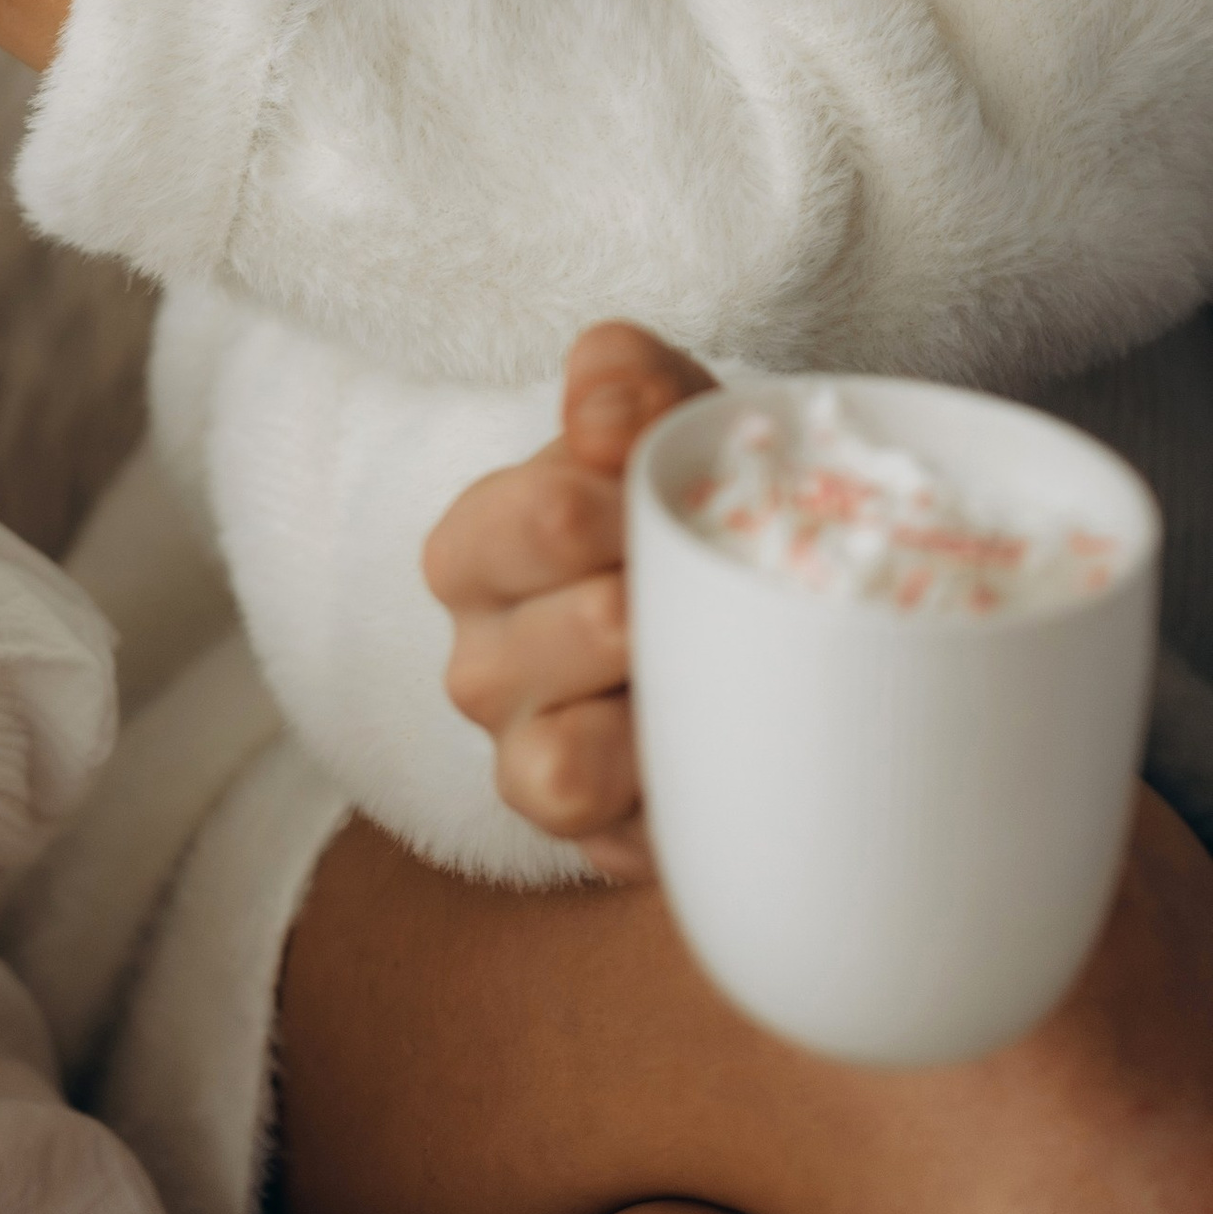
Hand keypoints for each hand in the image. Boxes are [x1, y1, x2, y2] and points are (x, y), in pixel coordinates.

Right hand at [422, 322, 714, 882]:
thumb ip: (627, 378)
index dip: (634, 508)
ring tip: (711, 664)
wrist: (736, 616)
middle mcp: (476, 657)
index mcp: (477, 543)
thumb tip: (603, 416)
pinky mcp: (578, 835)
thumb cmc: (680, 507)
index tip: (688, 499)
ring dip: (666, 704)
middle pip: (578, 629)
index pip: (538, 518)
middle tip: (724, 583)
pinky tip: (704, 744)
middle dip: (672, 606)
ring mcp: (517, 754)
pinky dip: (656, 789)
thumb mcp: (663, 414)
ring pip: (569, 752)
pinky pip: (606, 833)